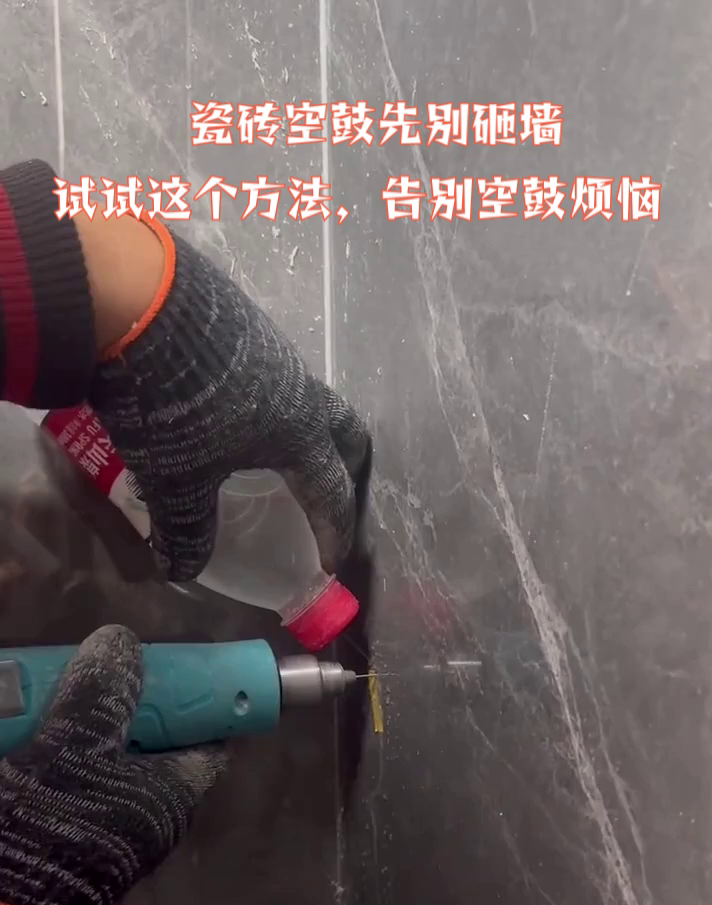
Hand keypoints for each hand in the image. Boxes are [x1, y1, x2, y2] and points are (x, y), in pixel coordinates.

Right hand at [0, 626, 226, 904]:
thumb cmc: (53, 824)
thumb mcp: (73, 746)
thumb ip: (100, 693)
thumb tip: (121, 641)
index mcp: (171, 793)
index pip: (208, 743)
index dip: (202, 706)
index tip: (181, 672)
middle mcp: (152, 815)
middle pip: (158, 750)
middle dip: (136, 711)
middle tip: (108, 673)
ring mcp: (114, 831)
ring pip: (117, 768)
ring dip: (94, 734)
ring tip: (65, 697)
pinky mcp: (76, 841)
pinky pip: (83, 788)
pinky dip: (68, 762)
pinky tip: (40, 737)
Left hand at [88, 224, 369, 581]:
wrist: (138, 300)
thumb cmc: (175, 406)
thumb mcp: (175, 479)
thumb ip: (186, 528)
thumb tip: (180, 570)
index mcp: (299, 432)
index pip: (330, 490)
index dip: (334, 530)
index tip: (333, 561)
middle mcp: (299, 389)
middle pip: (345, 430)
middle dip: (347, 465)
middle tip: (333, 491)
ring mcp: (272, 349)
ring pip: (306, 397)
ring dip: (302, 429)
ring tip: (272, 452)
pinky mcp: (240, 323)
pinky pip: (272, 372)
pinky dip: (268, 401)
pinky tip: (232, 410)